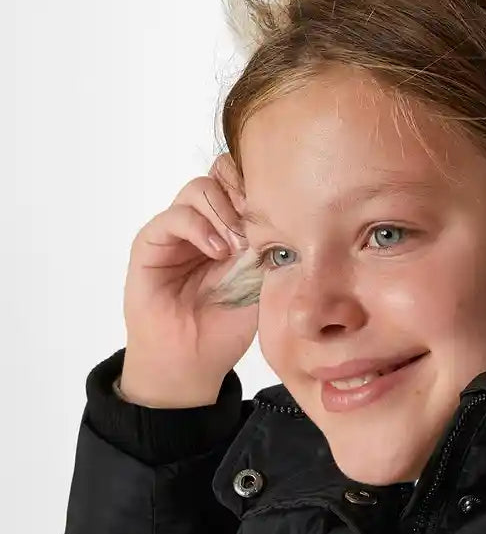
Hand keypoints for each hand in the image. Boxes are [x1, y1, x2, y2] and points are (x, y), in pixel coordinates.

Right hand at [122, 154, 258, 404]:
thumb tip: (286, 216)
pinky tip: (217, 251)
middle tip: (259, 224)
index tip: (280, 212)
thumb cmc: (226, 325)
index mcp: (232, 227)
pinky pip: (173, 217)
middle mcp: (204, 222)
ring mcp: (177, 231)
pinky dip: (199, 227)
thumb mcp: (261, 282)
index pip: (243, 182)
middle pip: (221, 174)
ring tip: (237, 246)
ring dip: (223, 211)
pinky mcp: (151, 244)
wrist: (193, 359)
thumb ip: (268, 246)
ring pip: (199, 188)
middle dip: (243, 192)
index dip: (260, 188)